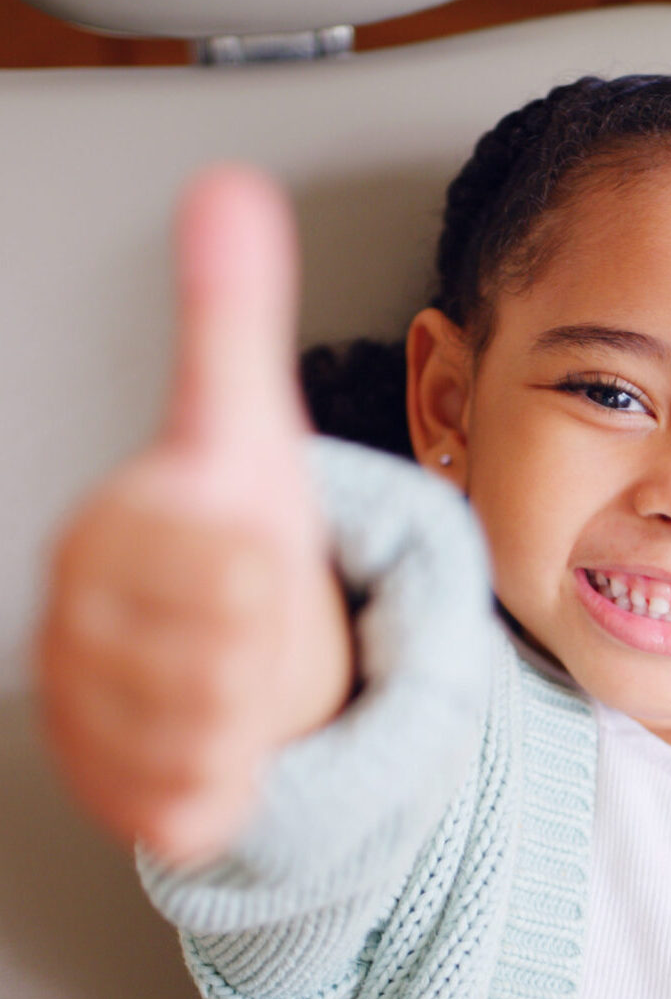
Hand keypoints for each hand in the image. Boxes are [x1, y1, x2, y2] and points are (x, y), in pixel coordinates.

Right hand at [37, 167, 353, 866]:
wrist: (228, 640)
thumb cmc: (239, 534)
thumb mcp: (246, 422)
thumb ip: (232, 316)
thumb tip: (227, 192)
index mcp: (107, 532)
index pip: (215, 567)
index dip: (259, 572)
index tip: (251, 558)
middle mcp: (78, 625)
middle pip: (220, 657)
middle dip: (264, 643)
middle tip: (251, 626)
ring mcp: (87, 714)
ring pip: (211, 736)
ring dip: (256, 708)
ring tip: (241, 676)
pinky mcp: (116, 792)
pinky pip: (196, 806)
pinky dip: (234, 783)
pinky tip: (228, 742)